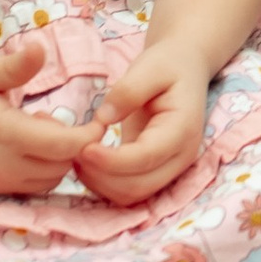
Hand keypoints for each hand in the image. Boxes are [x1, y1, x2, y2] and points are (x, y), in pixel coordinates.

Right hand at [0, 40, 87, 197]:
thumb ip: (14, 68)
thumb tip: (41, 48)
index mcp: (3, 134)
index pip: (64, 148)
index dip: (88, 138)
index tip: (99, 120)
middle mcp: (0, 166)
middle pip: (60, 169)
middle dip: (73, 149)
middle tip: (64, 119)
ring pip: (45, 183)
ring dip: (55, 161)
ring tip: (39, 128)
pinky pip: (26, 187)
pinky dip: (37, 170)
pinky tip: (24, 143)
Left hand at [78, 32, 214, 202]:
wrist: (185, 71)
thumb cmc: (169, 66)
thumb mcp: (151, 66)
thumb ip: (129, 91)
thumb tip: (103, 119)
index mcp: (183, 130)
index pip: (146, 158)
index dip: (112, 160)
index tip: (83, 147)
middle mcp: (181, 157)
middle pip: (139, 186)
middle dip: (102, 175)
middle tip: (75, 151)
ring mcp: (169, 168)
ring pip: (132, 194)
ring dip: (100, 183)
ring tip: (78, 156)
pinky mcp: (155, 171)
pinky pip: (128, 190)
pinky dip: (104, 183)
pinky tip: (88, 162)